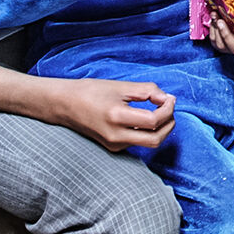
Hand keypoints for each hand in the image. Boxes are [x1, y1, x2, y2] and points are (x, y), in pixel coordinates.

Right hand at [49, 79, 175, 151]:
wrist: (64, 104)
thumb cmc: (91, 91)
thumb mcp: (121, 86)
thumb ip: (148, 91)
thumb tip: (168, 99)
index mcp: (116, 117)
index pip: (153, 121)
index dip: (167, 109)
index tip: (169, 98)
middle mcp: (115, 136)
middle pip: (155, 140)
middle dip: (169, 124)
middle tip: (169, 108)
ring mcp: (114, 145)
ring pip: (149, 143)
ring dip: (161, 129)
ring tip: (160, 111)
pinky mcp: (113, 147)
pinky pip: (138, 142)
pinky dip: (148, 131)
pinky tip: (147, 117)